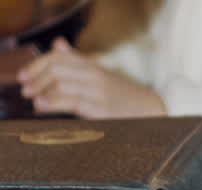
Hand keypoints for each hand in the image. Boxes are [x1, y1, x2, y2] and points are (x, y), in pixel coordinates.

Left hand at [18, 38, 165, 118]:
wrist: (156, 113)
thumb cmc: (128, 99)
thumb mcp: (102, 76)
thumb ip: (78, 61)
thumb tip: (58, 44)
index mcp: (92, 66)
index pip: (57, 57)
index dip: (36, 65)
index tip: (24, 77)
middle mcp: (94, 75)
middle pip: (55, 68)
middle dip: (35, 78)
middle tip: (25, 89)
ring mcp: (98, 91)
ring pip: (60, 83)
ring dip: (41, 91)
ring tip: (33, 100)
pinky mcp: (102, 108)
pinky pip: (71, 101)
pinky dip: (53, 102)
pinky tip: (43, 106)